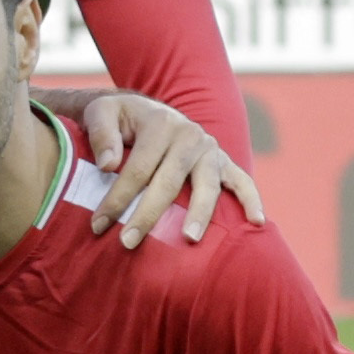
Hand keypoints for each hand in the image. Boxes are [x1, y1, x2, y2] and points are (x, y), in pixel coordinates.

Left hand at [70, 93, 267, 242]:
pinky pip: (242, 181)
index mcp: (161, 124)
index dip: (117, 198)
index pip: (138, 168)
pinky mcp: (223, 162)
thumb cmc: (119, 117)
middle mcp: (190, 136)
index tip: (97, 225)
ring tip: (188, 239)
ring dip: (199, 214)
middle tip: (128, 243)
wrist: (144, 110)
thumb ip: (101, 134)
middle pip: (169, 182)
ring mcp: (210, 150)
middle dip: (148, 215)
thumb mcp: (101, 112)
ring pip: (206, 186)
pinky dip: (252, 200)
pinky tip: (256, 222)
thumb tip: (108, 165)